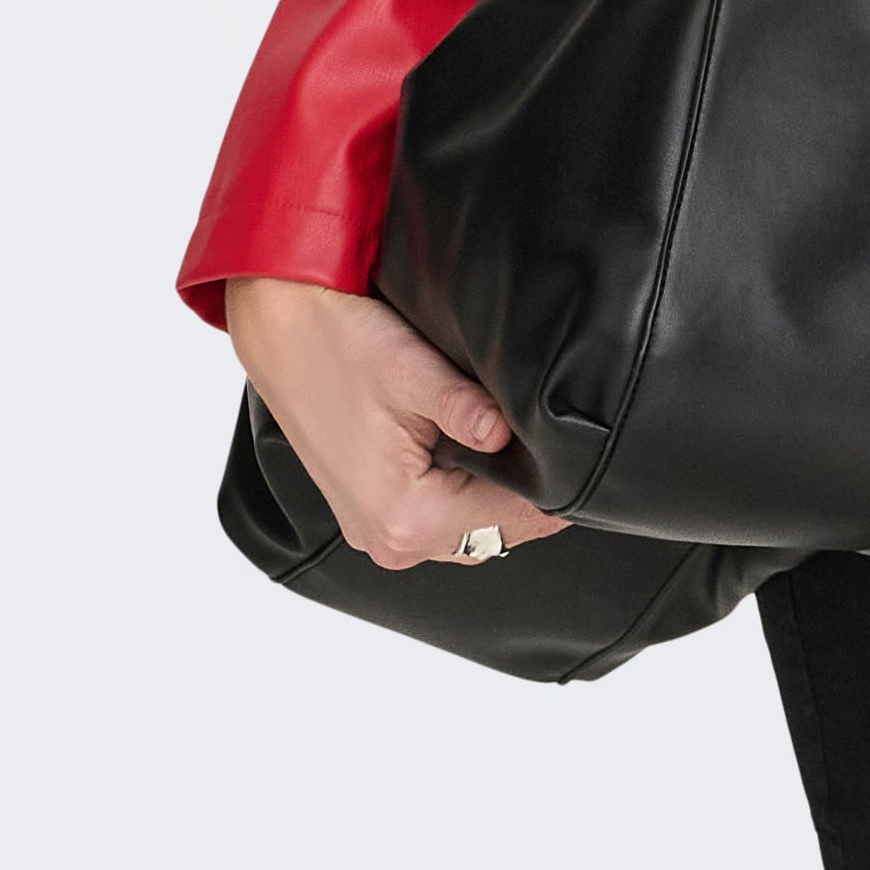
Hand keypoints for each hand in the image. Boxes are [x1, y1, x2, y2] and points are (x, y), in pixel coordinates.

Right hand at [227, 278, 568, 568]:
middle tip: (564, 443)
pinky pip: (438, 519)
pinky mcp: (368, 512)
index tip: (589, 459)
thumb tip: (516, 435)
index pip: (512, 517)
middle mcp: (388, 540)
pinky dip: (466, 492)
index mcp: (405, 518)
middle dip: (532, 492)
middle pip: (494, 530)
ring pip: (468, 528)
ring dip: (498, 495)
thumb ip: (468, 410)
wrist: (280, 329)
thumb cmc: (339, 346)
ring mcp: (375, 532)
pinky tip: (480, 449)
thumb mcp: (413, 372)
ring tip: (521, 441)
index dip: (558, 487)